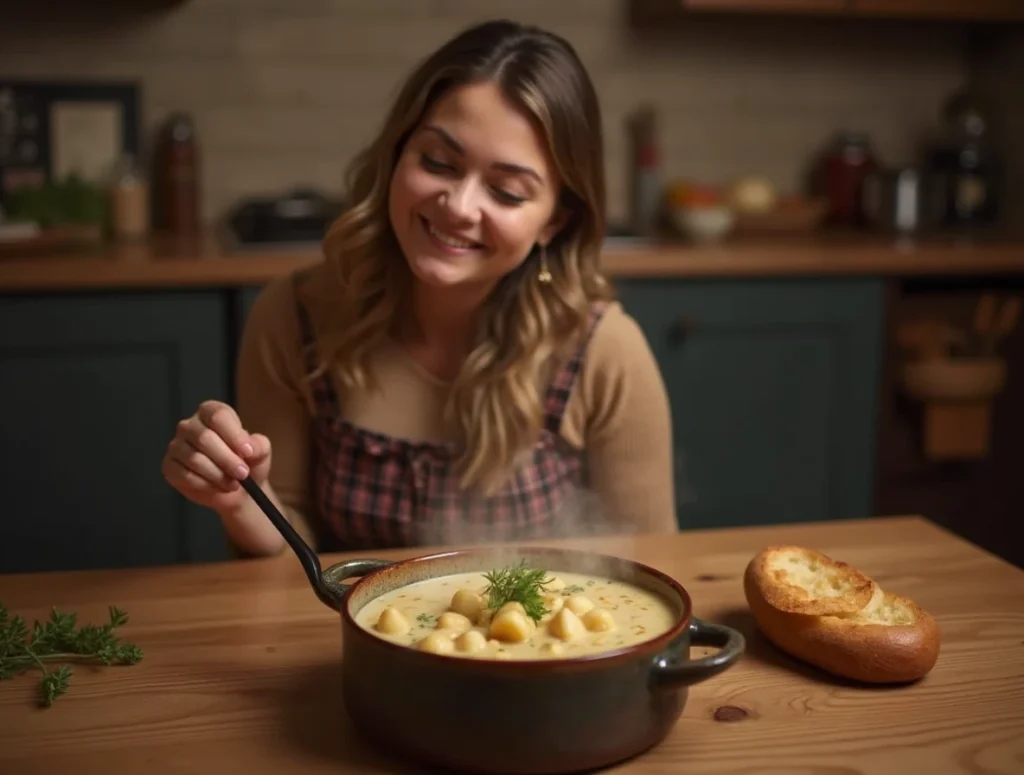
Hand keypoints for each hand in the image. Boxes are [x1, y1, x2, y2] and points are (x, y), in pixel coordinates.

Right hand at [161, 400, 271, 514]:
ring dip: (218, 475)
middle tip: (243, 474)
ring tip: (234, 484)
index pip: (218, 416)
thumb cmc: (248, 462)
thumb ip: (258, 445)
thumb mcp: (260, 451)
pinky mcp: (169, 466)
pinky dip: (206, 485)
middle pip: (204, 437)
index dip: (234, 435)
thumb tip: (250, 447)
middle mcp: (190, 425)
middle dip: (227, 459)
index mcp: (211, 412)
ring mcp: (176, 445)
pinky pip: (185, 475)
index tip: (248, 452)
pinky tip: (218, 488)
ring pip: (195, 458)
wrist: (238, 488)